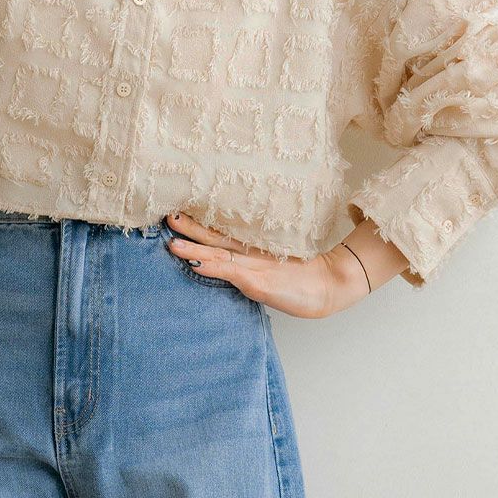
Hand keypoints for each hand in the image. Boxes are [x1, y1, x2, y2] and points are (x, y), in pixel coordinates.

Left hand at [165, 210, 370, 319]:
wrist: (329, 285)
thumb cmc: (298, 279)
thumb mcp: (267, 271)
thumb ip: (246, 266)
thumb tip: (220, 263)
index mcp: (249, 249)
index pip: (218, 235)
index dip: (197, 225)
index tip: (175, 213)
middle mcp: (249, 253)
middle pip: (214, 238)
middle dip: (190, 228)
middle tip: (167, 216)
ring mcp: (254, 265)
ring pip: (219, 254)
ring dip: (194, 247)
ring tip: (172, 242)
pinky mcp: (259, 281)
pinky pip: (232, 273)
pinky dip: (213, 268)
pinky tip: (195, 263)